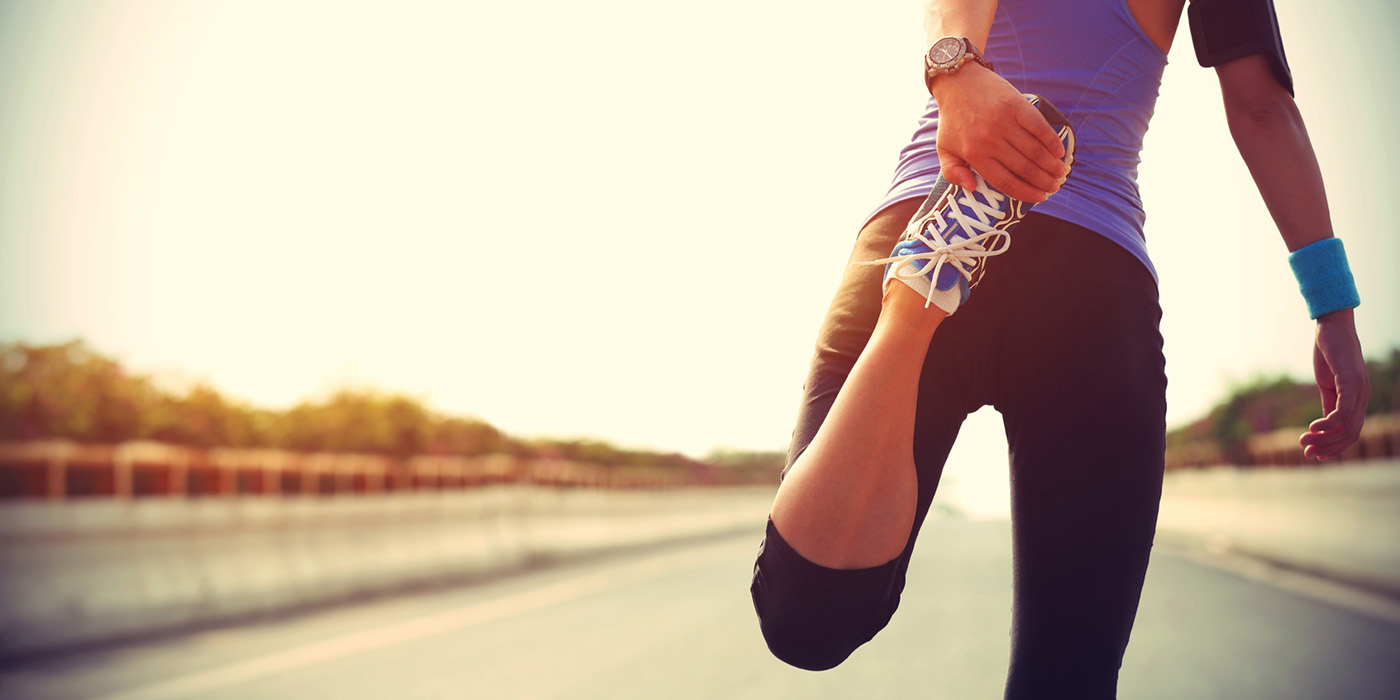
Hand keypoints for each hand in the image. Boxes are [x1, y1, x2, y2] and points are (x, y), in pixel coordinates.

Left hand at [930, 65, 1068, 201]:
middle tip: (1055, 186)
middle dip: (1044, 181)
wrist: (957, 81)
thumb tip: (972, 188)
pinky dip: (1051, 140)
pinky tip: (1059, 151)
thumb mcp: (944, 148)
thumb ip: (952, 172)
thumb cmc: (952, 118)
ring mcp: (1004, 122)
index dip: (1026, 193)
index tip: (1040, 198)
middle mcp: (990, 140)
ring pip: (1034, 150)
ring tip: (1060, 172)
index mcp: (974, 154)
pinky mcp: (1015, 105)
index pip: (1005, 181)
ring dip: (1051, 164)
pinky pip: (1038, 127)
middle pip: (1024, 168)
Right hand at [1299, 309, 1369, 460]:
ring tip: (1303, 442)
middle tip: (1306, 454)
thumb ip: (1329, 403)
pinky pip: (1342, 412)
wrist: (1332, 327)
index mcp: (1358, 399)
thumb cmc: (1330, 353)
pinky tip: (1311, 427)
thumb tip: (1324, 425)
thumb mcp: (1328, 383)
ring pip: (1347, 426)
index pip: (1351, 432)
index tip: (1314, 456)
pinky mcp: (1350, 382)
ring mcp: (1359, 390)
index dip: (1334, 447)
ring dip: (1324, 439)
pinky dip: (1327, 424)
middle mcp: (1363, 398)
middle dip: (1328, 448)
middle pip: (1350, 434)